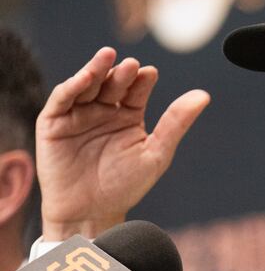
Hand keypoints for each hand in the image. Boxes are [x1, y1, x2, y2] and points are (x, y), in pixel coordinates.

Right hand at [36, 47, 209, 239]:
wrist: (91, 213)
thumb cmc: (125, 186)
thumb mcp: (156, 153)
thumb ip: (176, 123)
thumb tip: (204, 95)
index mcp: (129, 115)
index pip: (137, 90)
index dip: (143, 80)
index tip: (151, 73)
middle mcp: (104, 110)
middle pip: (113, 83)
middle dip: (122, 73)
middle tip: (132, 65)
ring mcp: (79, 115)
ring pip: (88, 85)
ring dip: (97, 70)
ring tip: (108, 57)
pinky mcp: (54, 123)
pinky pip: (62, 99)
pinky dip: (73, 85)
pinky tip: (85, 77)